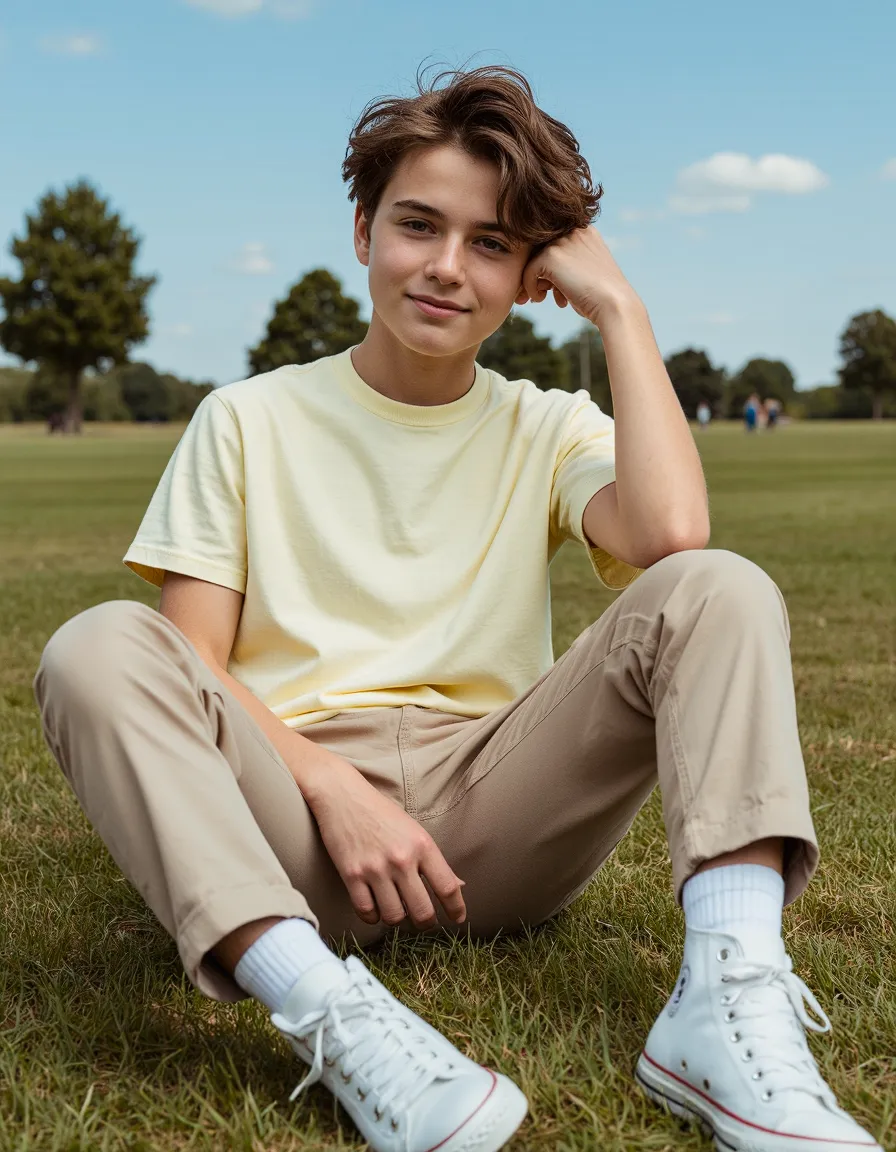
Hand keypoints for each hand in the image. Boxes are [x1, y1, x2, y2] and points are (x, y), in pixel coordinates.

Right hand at [305, 754, 466, 929]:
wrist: (342, 795)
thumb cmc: (380, 812)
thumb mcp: (413, 830)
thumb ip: (433, 860)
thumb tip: (458, 887)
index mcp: (422, 845)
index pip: (448, 887)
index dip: (457, 909)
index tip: (457, 919)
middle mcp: (401, 858)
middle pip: (423, 911)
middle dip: (426, 922)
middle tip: (423, 920)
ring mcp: (375, 868)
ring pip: (395, 917)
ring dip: (397, 918)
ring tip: (396, 908)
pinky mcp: (351, 875)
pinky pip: (367, 913)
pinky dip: (373, 917)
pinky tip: (375, 907)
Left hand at [515, 225, 638, 326]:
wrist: (614, 305)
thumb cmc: (601, 297)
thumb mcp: (587, 273)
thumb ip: (568, 264)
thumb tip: (540, 274)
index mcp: (585, 232)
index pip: (554, 244)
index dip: (550, 267)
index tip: (553, 288)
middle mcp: (574, 230)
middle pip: (541, 249)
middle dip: (540, 273)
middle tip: (544, 293)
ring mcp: (562, 241)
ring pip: (533, 259)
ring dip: (535, 280)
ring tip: (544, 297)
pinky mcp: (551, 256)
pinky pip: (528, 270)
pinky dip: (530, 287)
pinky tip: (541, 298)